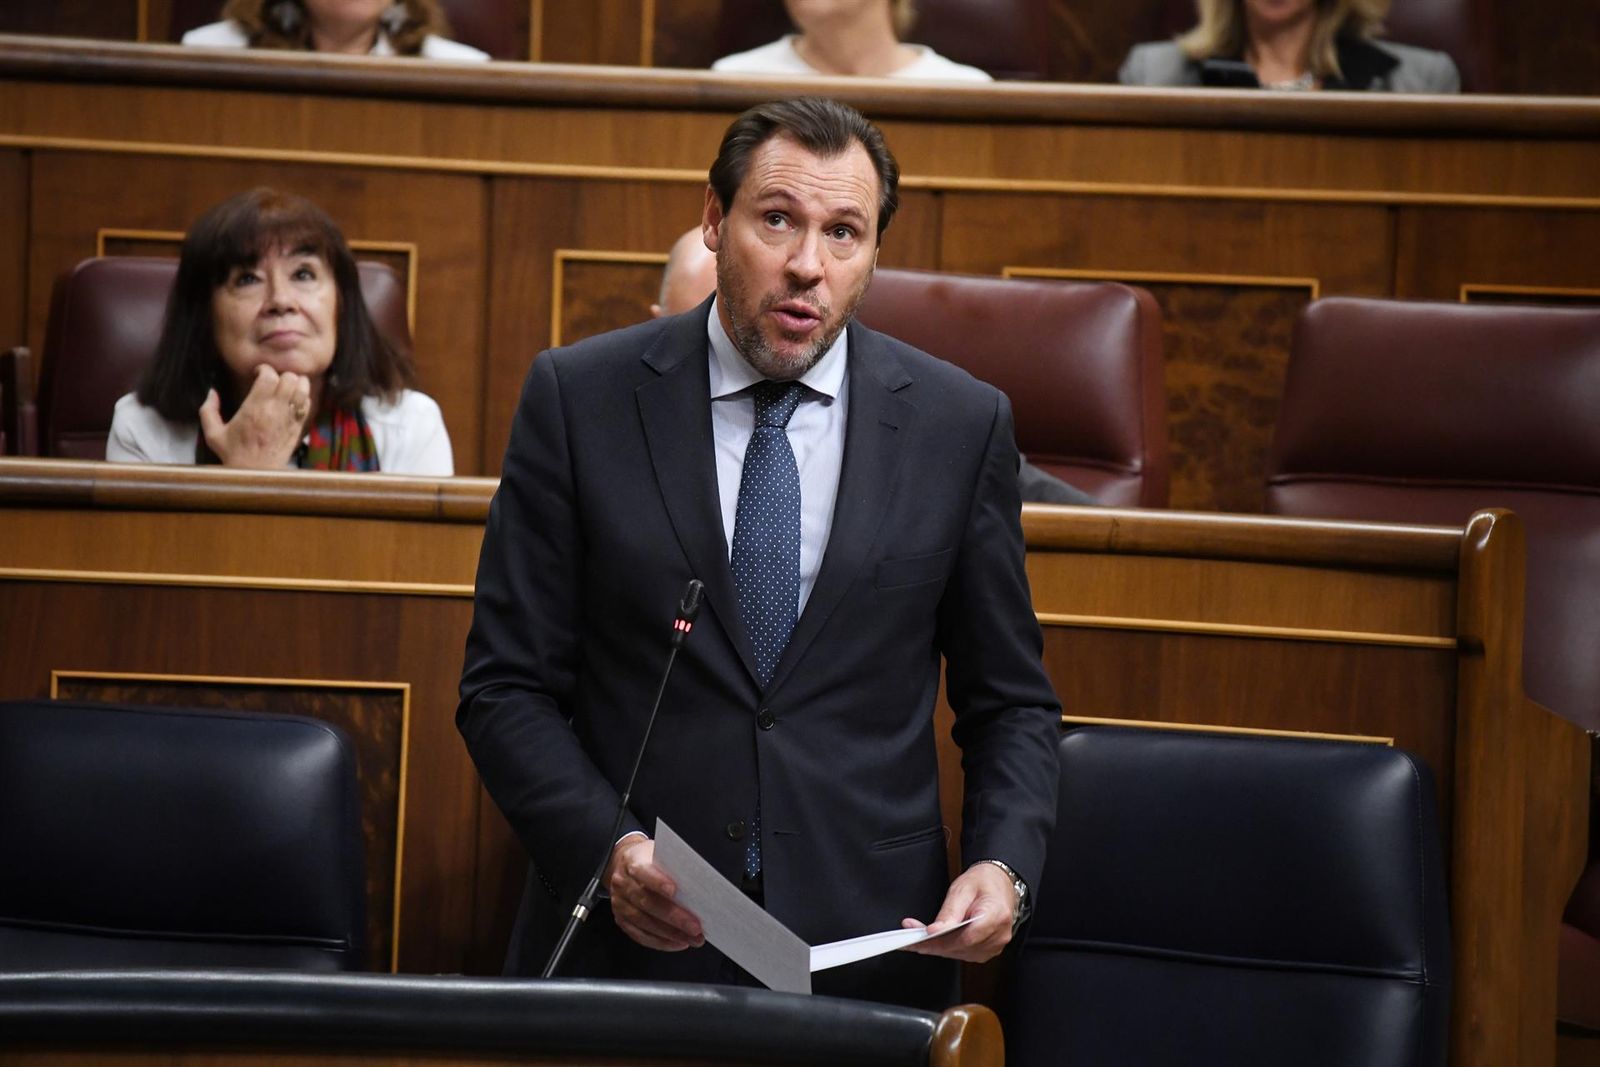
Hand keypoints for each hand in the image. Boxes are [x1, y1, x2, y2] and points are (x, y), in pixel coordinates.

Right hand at [197, 365, 311, 468]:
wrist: (257, 473)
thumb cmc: (234, 453)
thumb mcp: (213, 433)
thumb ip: (208, 410)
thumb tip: (211, 392)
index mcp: (254, 408)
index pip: (269, 376)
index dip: (264, 369)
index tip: (257, 374)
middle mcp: (275, 410)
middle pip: (289, 378)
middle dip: (280, 374)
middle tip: (272, 380)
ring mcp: (289, 417)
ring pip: (302, 387)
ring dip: (295, 382)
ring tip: (285, 386)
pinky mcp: (298, 426)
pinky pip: (307, 402)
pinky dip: (303, 396)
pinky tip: (292, 399)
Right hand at [605, 836, 704, 951]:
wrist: (624, 864)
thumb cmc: (650, 858)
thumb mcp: (661, 852)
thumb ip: (674, 864)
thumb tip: (700, 880)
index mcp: (632, 860)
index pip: (642, 871)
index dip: (657, 881)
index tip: (674, 891)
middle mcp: (622, 883)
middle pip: (647, 902)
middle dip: (673, 917)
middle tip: (695, 927)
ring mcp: (620, 903)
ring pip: (644, 922)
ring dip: (670, 934)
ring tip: (692, 938)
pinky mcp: (621, 919)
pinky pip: (640, 935)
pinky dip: (660, 942)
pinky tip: (677, 943)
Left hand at [900, 861, 1015, 962]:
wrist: (999, 883)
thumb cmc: (983, 882)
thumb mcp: (963, 888)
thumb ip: (950, 911)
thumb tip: (936, 931)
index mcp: (997, 915)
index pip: (968, 936)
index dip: (944, 939)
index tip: (925, 935)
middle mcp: (999, 934)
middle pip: (962, 947)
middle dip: (934, 944)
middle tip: (911, 937)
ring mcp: (995, 945)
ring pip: (961, 954)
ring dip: (938, 947)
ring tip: (917, 937)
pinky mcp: (988, 950)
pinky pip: (964, 953)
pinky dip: (947, 948)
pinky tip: (933, 940)